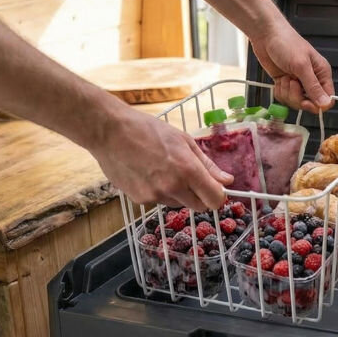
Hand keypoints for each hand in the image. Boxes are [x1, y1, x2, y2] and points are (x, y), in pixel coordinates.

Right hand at [90, 108, 232, 211]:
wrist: (110, 131)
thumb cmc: (148, 130)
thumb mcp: (184, 141)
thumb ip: (207, 165)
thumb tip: (227, 181)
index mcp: (188, 170)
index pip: (215, 200)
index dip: (218, 196)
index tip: (215, 189)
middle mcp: (173, 187)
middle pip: (199, 206)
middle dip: (199, 196)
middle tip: (189, 178)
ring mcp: (155, 196)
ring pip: (178, 203)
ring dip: (178, 193)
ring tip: (163, 169)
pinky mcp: (139, 200)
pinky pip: (159, 201)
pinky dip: (159, 192)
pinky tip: (147, 173)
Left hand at [251, 19, 333, 113]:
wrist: (266, 35)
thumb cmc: (287, 43)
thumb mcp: (301, 66)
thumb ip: (313, 87)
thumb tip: (325, 103)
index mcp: (322, 74)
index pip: (327, 99)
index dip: (317, 105)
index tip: (305, 102)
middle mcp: (312, 80)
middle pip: (310, 103)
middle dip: (297, 97)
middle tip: (291, 83)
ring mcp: (298, 82)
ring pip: (295, 102)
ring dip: (287, 92)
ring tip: (285, 77)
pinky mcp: (285, 83)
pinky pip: (284, 98)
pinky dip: (280, 91)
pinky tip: (279, 79)